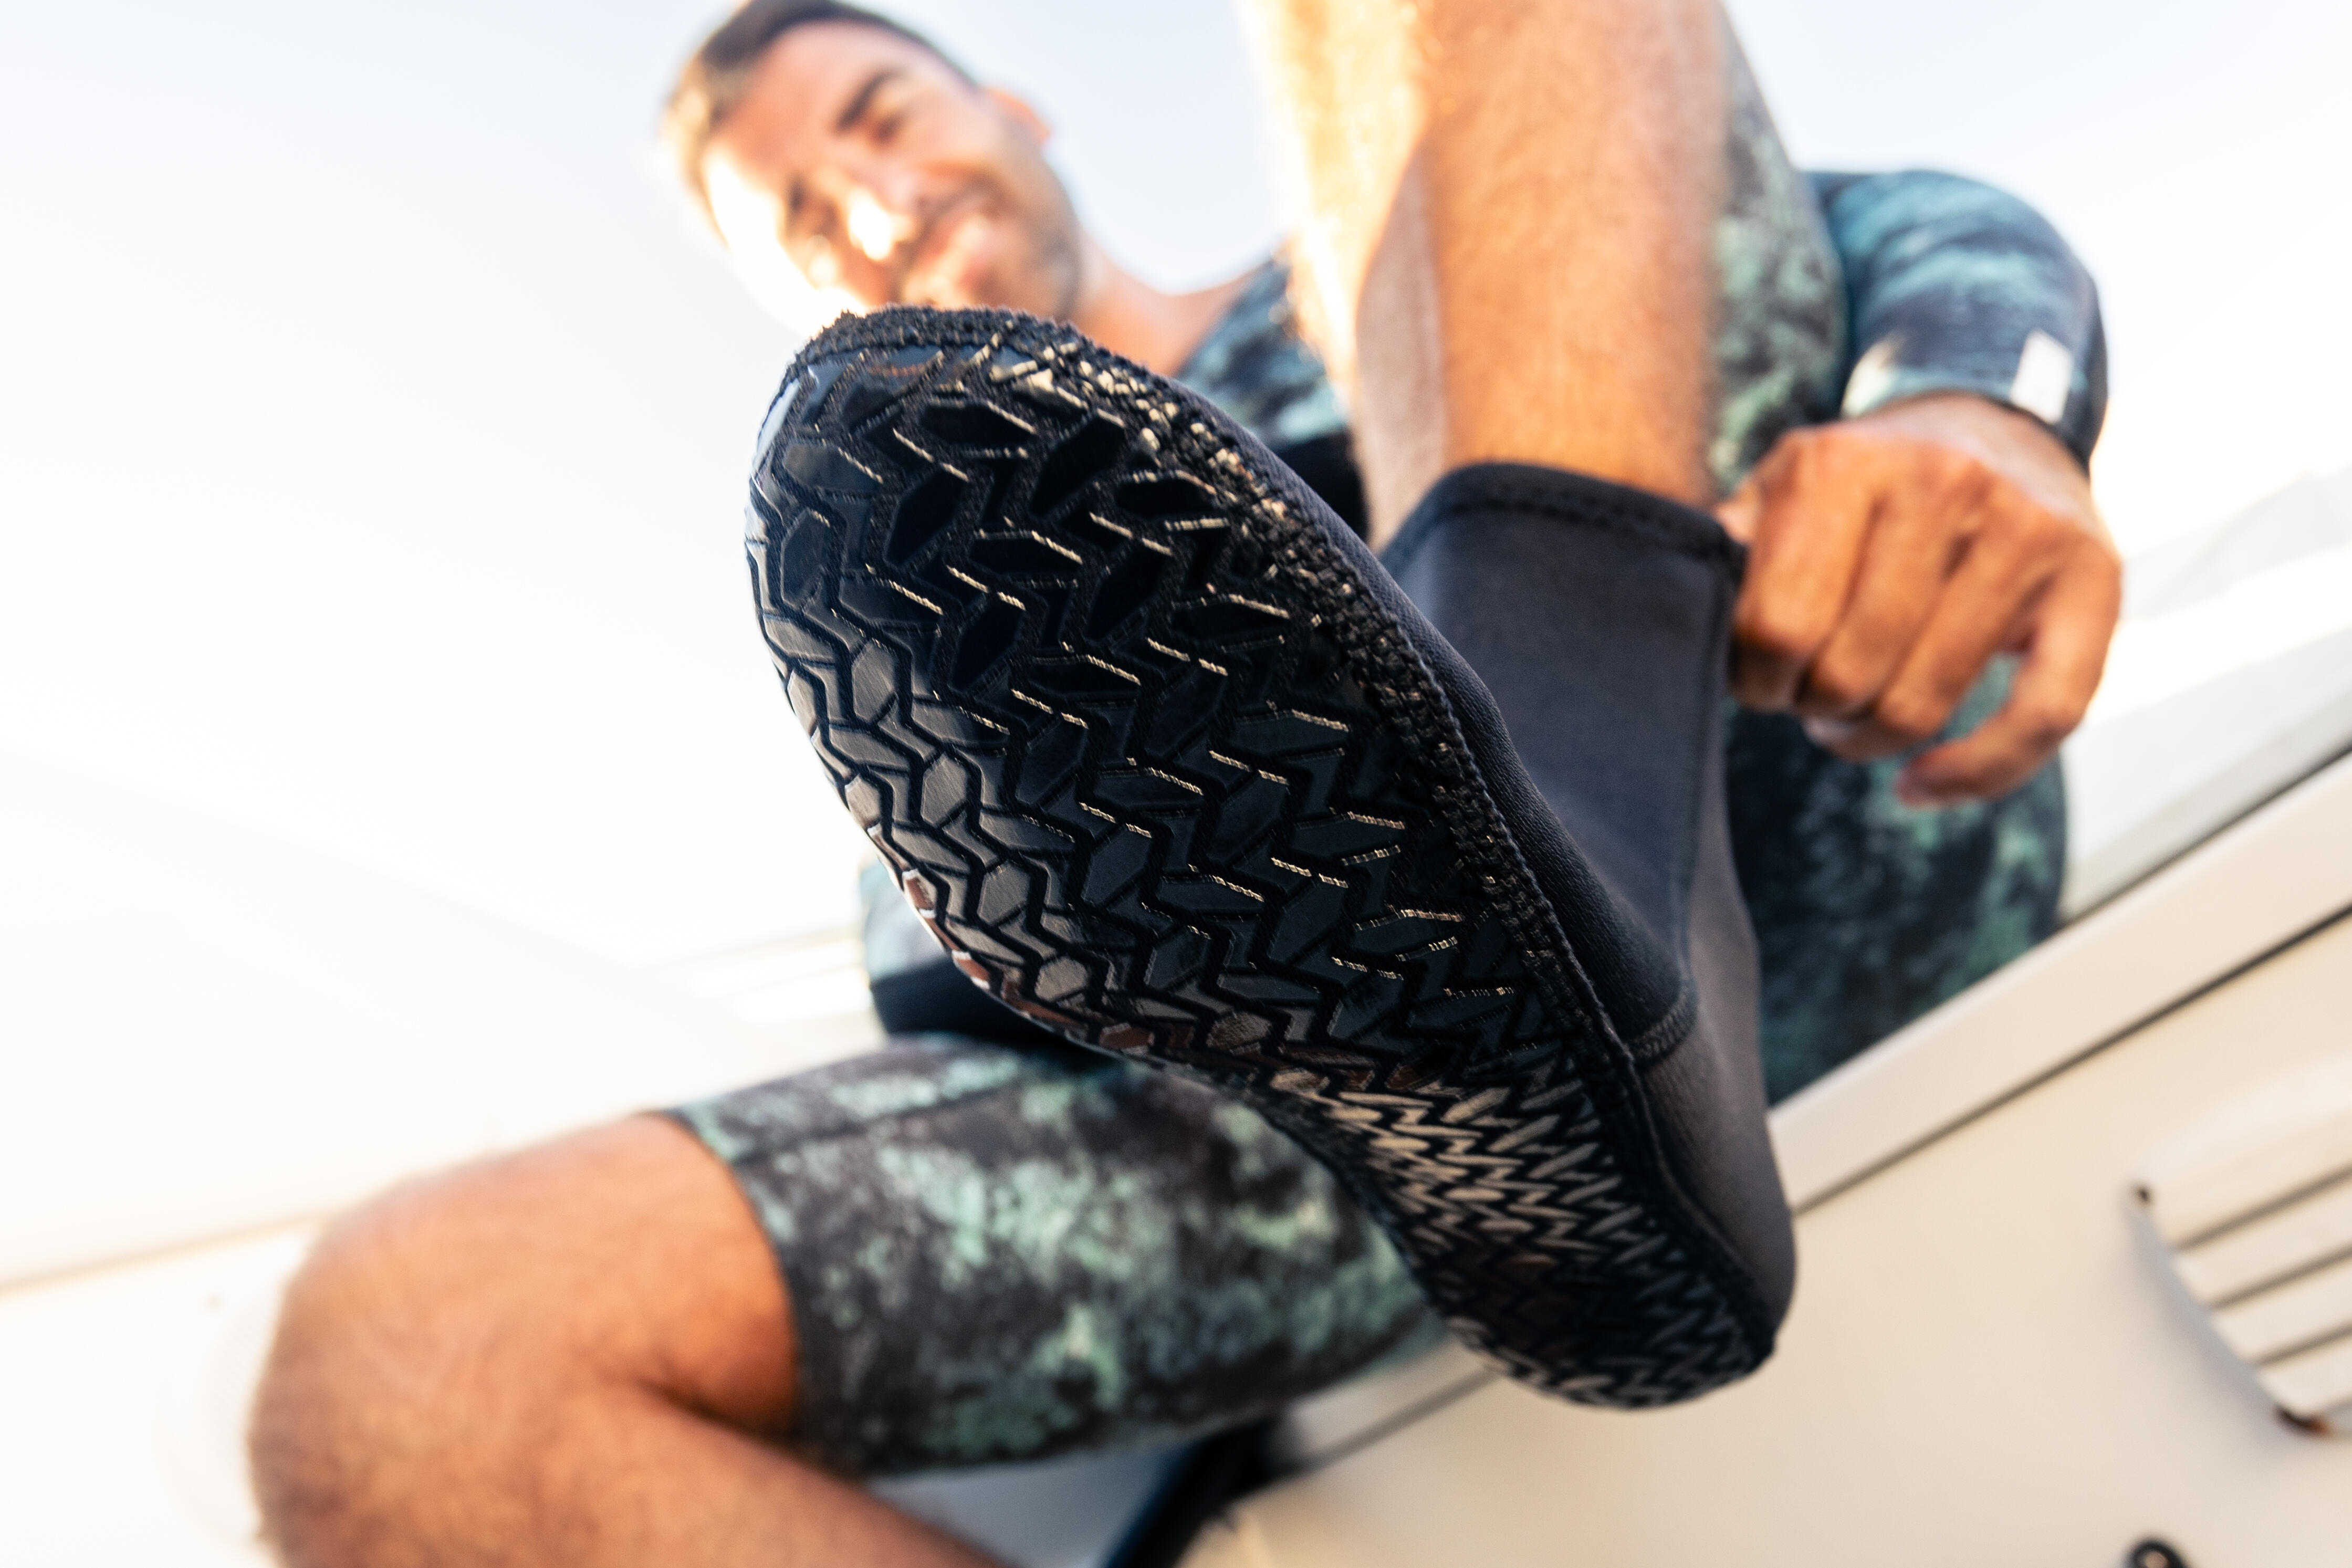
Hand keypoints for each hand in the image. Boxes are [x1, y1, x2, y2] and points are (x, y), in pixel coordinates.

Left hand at [1717, 392, 2121, 805]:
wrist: (1992, 429)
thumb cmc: (1860, 488)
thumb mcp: (1782, 490)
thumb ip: (1728, 548)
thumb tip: (1674, 607)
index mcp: (1842, 464)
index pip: (1776, 629)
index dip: (1753, 682)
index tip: (1757, 679)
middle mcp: (1943, 484)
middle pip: (1849, 676)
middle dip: (1813, 710)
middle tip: (1809, 695)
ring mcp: (2026, 532)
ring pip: (1924, 704)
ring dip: (1870, 740)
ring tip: (1851, 715)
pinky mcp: (2094, 582)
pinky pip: (2043, 718)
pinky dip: (1973, 775)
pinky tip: (1920, 787)